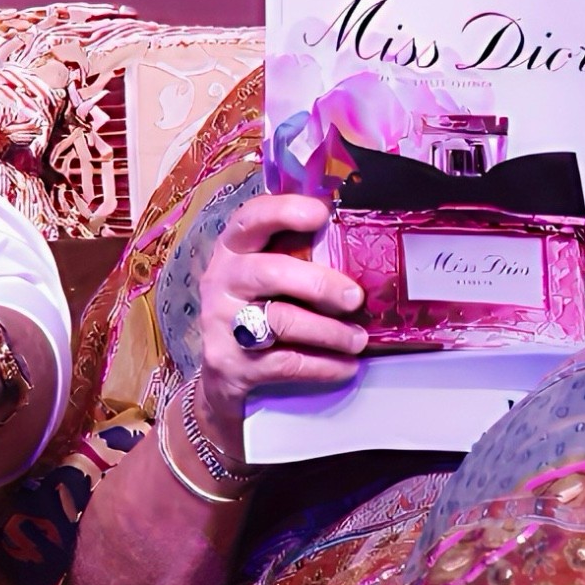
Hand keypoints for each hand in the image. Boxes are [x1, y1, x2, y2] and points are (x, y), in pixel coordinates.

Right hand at [190, 189, 367, 426]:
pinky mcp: (230, 363)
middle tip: (356, 298)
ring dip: (329, 331)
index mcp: (234, 249)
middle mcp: (221, 279)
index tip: (321, 214)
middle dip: (319, 283)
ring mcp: (221, 323)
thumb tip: (363, 250)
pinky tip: (347, 366)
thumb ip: (299, 259)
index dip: (284, 211)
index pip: (251, 218)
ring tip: (359, 339)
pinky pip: (285, 362)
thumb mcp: (267, 278)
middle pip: (270, 272)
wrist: (222, 374)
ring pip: (281, 320)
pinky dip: (323, 365)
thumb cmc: (258, 310)